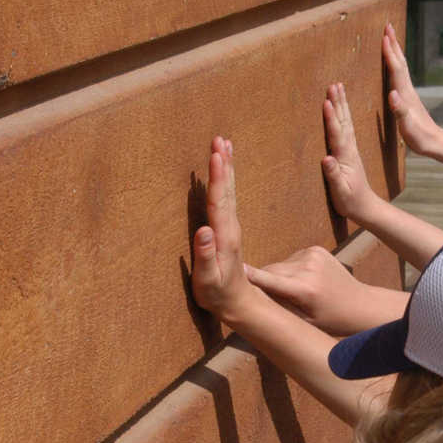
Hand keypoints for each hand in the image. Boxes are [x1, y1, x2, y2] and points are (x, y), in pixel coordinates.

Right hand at [191, 136, 261, 323]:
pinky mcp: (229, 230)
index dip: (217, 177)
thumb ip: (205, 256)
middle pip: (227, 189)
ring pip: (229, 191)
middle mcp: (231, 227)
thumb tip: (204, 230)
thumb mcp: (208, 280)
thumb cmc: (218, 294)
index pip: (220, 200)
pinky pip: (227, 198)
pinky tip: (223, 172)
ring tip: (224, 146)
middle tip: (220, 139)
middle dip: (223, 164)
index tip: (216, 154)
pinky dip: (225, 181)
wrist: (239, 303)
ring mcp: (231, 227)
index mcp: (224, 235)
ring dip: (226, 168)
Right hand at [246, 246, 392, 335]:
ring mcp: (312, 255)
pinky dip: (291, 269)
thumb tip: (249, 297)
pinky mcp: (315, 248)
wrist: (358, 304)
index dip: (248, 277)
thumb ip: (277, 307)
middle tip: (258, 295)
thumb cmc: (329, 320)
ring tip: (293, 292)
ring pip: (279, 265)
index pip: (267, 279)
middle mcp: (308, 268)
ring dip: (278, 276)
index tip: (229, 272)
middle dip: (263, 282)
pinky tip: (303, 281)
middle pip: (270, 270)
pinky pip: (291, 259)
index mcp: (305, 289)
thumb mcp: (302, 321)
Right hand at [321, 82, 381, 221]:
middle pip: (343, 121)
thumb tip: (326, 159)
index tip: (327, 101)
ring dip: (342, 104)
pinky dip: (343, 115)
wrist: (365, 207)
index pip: (337, 133)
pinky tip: (341, 109)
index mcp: (345, 156)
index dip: (331, 117)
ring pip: (346, 122)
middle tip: (334, 84)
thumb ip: (333, 175)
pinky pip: (346, 128)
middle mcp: (349, 149)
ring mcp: (351, 149)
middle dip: (338, 102)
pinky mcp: (350, 152)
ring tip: (338, 88)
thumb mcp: (340, 191)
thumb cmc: (350, 201)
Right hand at [383, 22, 442, 157]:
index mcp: (405, 94)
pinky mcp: (409, 99)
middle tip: (388, 26)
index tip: (384, 35)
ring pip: (401, 67)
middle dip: (393, 44)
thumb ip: (400, 111)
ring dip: (395, 51)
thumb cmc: (421, 137)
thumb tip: (392, 93)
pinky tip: (394, 66)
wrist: (436, 143)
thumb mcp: (408, 127)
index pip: (396, 68)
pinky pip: (400, 75)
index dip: (390, 52)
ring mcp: (409, 93)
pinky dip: (396, 65)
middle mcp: (408, 90)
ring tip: (389, 39)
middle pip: (400, 62)